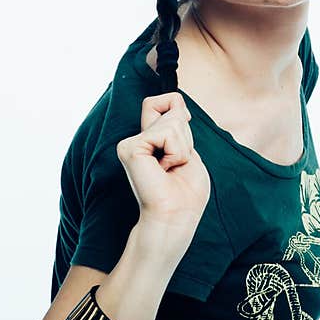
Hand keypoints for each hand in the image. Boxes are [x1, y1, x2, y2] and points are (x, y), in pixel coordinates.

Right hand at [116, 92, 210, 244]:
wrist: (176, 218)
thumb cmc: (186, 194)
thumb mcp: (190, 152)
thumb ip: (180, 126)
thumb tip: (176, 102)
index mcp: (151, 139)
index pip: (169, 101)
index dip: (181, 112)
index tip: (183, 145)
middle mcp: (138, 138)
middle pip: (174, 107)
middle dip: (186, 137)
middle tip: (176, 164)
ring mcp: (131, 143)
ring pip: (173, 121)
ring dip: (182, 147)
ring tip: (170, 169)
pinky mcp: (129, 148)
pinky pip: (167, 133)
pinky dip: (176, 152)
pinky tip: (164, 170)